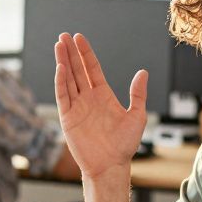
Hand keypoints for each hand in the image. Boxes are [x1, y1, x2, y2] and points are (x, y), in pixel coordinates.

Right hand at [54, 33, 147, 178]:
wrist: (110, 165)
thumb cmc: (124, 145)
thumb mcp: (137, 116)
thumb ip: (138, 94)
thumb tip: (143, 72)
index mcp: (103, 95)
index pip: (92, 68)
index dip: (85, 53)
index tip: (79, 38)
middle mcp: (88, 98)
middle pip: (77, 70)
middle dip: (71, 52)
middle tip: (64, 35)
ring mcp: (77, 107)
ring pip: (68, 79)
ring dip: (63, 62)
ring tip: (58, 45)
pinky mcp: (68, 118)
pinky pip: (62, 96)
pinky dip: (60, 82)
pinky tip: (60, 68)